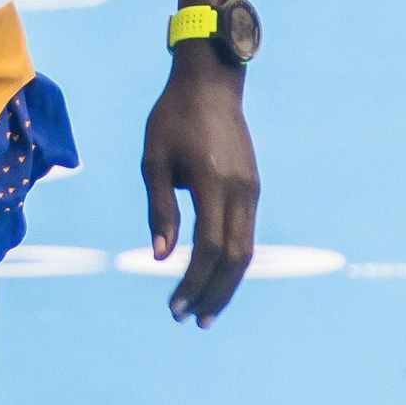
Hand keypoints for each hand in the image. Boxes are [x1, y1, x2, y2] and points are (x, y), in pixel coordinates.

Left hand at [141, 53, 259, 324]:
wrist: (210, 83)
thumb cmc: (172, 119)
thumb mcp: (154, 161)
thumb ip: (160, 209)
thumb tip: (162, 256)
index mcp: (214, 183)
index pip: (209, 249)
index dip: (193, 283)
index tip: (175, 307)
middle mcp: (240, 191)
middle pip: (236, 259)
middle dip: (214, 294)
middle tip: (192, 321)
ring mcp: (251, 190)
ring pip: (247, 251)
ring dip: (227, 284)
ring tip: (205, 311)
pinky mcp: (252, 188)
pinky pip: (246, 234)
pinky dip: (232, 262)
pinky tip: (215, 278)